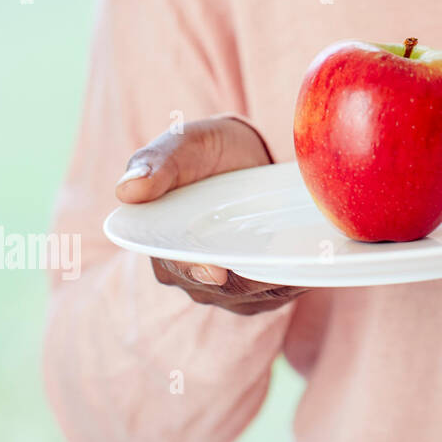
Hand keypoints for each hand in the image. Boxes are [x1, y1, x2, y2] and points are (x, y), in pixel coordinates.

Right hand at [116, 115, 309, 314]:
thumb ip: (155, 163)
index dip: (195, 272)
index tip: (216, 270)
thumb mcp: (180, 145)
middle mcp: (190, 273)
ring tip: (304, 262)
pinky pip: (278, 292)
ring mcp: (226, 283)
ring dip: (280, 284)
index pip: (177, 269)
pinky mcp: (259, 283)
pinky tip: (314, 264)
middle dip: (249, 281)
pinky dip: (297, 282)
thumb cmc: (202, 150)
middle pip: (221, 289)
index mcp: (159, 246)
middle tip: (279, 264)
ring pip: (254, 296)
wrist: (242, 156)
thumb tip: (126, 189)